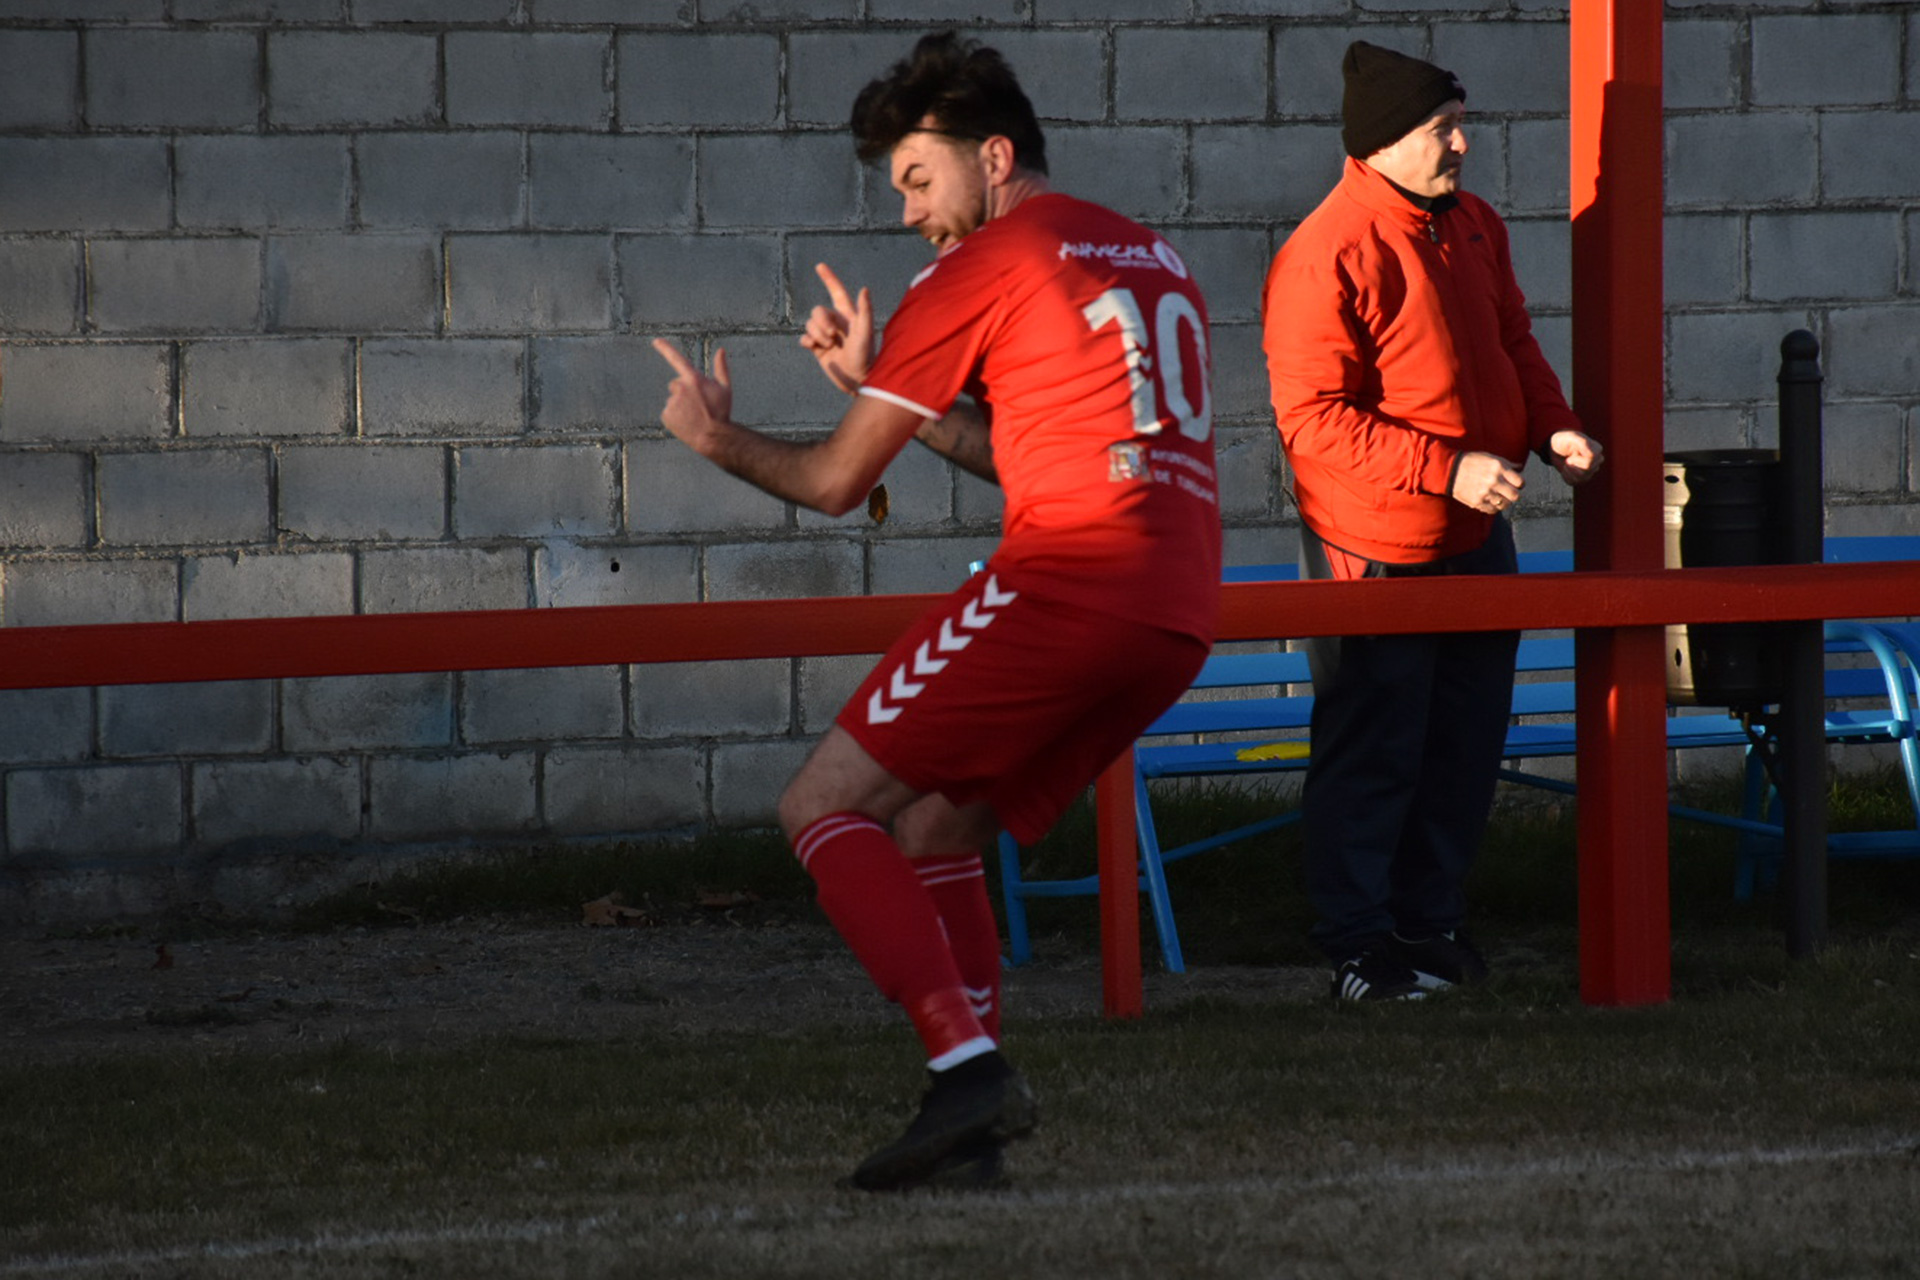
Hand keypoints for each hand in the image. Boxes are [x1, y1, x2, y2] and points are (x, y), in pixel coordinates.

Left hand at [651, 339, 731, 453]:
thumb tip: (721, 350)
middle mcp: (680, 388)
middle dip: (684, 391)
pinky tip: (687, 422)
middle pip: (676, 384)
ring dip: (681, 405)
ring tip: (694, 416)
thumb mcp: (725, 388)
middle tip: (698, 404)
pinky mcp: (666, 415)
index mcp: (693, 379)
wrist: (713, 437)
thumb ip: (721, 367)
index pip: (677, 359)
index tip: (655, 341)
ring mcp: (671, 402)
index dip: (665, 348)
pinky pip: (669, 412)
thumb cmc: (721, 412)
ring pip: (673, 400)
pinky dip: (676, 417)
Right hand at [798, 262, 873, 394]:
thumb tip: (864, 288)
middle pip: (818, 311)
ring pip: (809, 324)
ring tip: (829, 346)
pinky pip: (804, 338)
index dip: (829, 278)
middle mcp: (836, 324)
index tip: (820, 266)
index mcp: (848, 316)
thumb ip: (865, 311)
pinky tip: (815, 348)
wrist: (858, 380)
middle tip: (832, 336)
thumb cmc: (866, 356)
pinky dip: (807, 341)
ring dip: (816, 334)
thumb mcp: (866, 333)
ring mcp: (826, 336)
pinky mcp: (818, 349)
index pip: (837, 292)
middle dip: (821, 321)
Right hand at [1451, 450, 1525, 515]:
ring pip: (1505, 504)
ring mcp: (1485, 492)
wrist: (1450, 470)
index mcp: (1499, 467)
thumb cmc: (1472, 462)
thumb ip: (1507, 464)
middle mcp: (1494, 480)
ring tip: (1498, 497)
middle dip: (1513, 494)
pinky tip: (1489, 501)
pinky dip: (1493, 507)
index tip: (1515, 484)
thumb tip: (1520, 468)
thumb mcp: (1491, 457)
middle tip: (1508, 493)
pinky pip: (1493, 510)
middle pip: (1515, 496)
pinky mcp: (1477, 502)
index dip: (1519, 484)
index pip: (1520, 482)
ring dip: (1503, 502)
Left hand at [1548, 429, 1604, 485]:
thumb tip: (1592, 454)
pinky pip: (1574, 482)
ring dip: (1568, 470)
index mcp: (1597, 450)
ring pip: (1581, 477)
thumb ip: (1583, 442)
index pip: (1592, 458)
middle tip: (1569, 457)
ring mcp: (1590, 471)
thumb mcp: (1571, 437)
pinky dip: (1565, 476)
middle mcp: (1597, 461)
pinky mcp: (1582, 479)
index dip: (1578, 457)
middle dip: (1573, 463)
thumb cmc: (1564, 440)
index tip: (1573, 451)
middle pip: (1587, 469)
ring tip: (1567, 463)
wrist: (1555, 449)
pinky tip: (1565, 469)